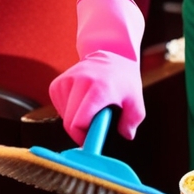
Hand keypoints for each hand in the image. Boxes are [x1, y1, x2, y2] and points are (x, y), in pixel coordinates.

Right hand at [48, 0, 145, 143]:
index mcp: (99, 88)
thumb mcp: (136, 101)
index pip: (78, 122)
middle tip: (92, 127)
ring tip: (89, 111)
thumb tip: (126, 135)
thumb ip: (132, 121)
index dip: (83, 136)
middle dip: (79, 131)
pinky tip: (80, 104)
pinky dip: (67, 111)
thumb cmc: (124, 81)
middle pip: (69, 121)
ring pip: (62, 115)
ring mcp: (67, 80)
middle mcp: (80, 81)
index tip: (90, 139)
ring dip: (73, 119)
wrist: (112, 54)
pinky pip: (57, 106)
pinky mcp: (58, 82)